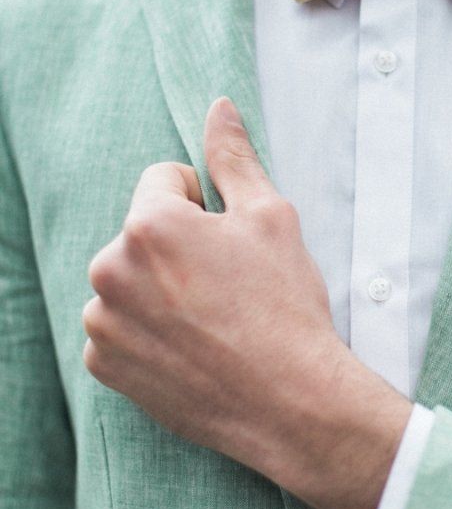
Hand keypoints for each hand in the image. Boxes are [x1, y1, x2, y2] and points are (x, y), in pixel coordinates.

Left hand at [83, 96, 411, 508]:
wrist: (291, 400)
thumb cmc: (284, 305)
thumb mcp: (271, 217)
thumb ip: (233, 158)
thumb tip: (218, 108)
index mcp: (149, 223)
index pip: (165, 180)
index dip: (205, 204)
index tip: (231, 243)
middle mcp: (111, 269)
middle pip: (142, 232)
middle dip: (177, 247)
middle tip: (226, 285)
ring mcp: (103, 322)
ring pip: (129, 280)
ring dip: (158, 290)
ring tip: (210, 320)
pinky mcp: (104, 366)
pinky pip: (118, 329)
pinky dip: (146, 334)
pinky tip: (190, 349)